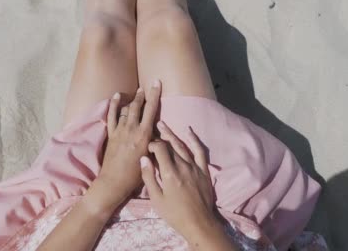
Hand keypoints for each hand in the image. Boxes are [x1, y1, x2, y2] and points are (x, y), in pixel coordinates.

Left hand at [89, 80, 161, 214]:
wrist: (115, 181)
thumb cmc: (136, 174)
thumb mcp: (150, 156)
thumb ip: (154, 142)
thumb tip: (157, 133)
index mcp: (144, 135)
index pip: (151, 110)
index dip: (154, 95)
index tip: (156, 82)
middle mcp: (132, 129)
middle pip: (137, 106)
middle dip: (143, 94)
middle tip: (147, 85)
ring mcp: (120, 130)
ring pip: (126, 109)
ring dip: (132, 99)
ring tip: (137, 92)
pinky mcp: (111, 134)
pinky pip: (111, 116)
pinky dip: (113, 105)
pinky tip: (116, 96)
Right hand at [141, 122, 231, 248]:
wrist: (198, 223)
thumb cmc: (174, 213)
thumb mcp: (156, 199)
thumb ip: (149, 177)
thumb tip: (144, 158)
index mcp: (169, 173)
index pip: (159, 149)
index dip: (152, 145)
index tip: (146, 148)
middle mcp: (182, 166)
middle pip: (170, 145)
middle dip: (160, 137)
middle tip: (153, 128)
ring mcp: (194, 167)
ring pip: (182, 146)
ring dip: (172, 134)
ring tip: (163, 125)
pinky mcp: (204, 170)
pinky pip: (199, 151)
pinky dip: (194, 140)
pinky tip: (188, 131)